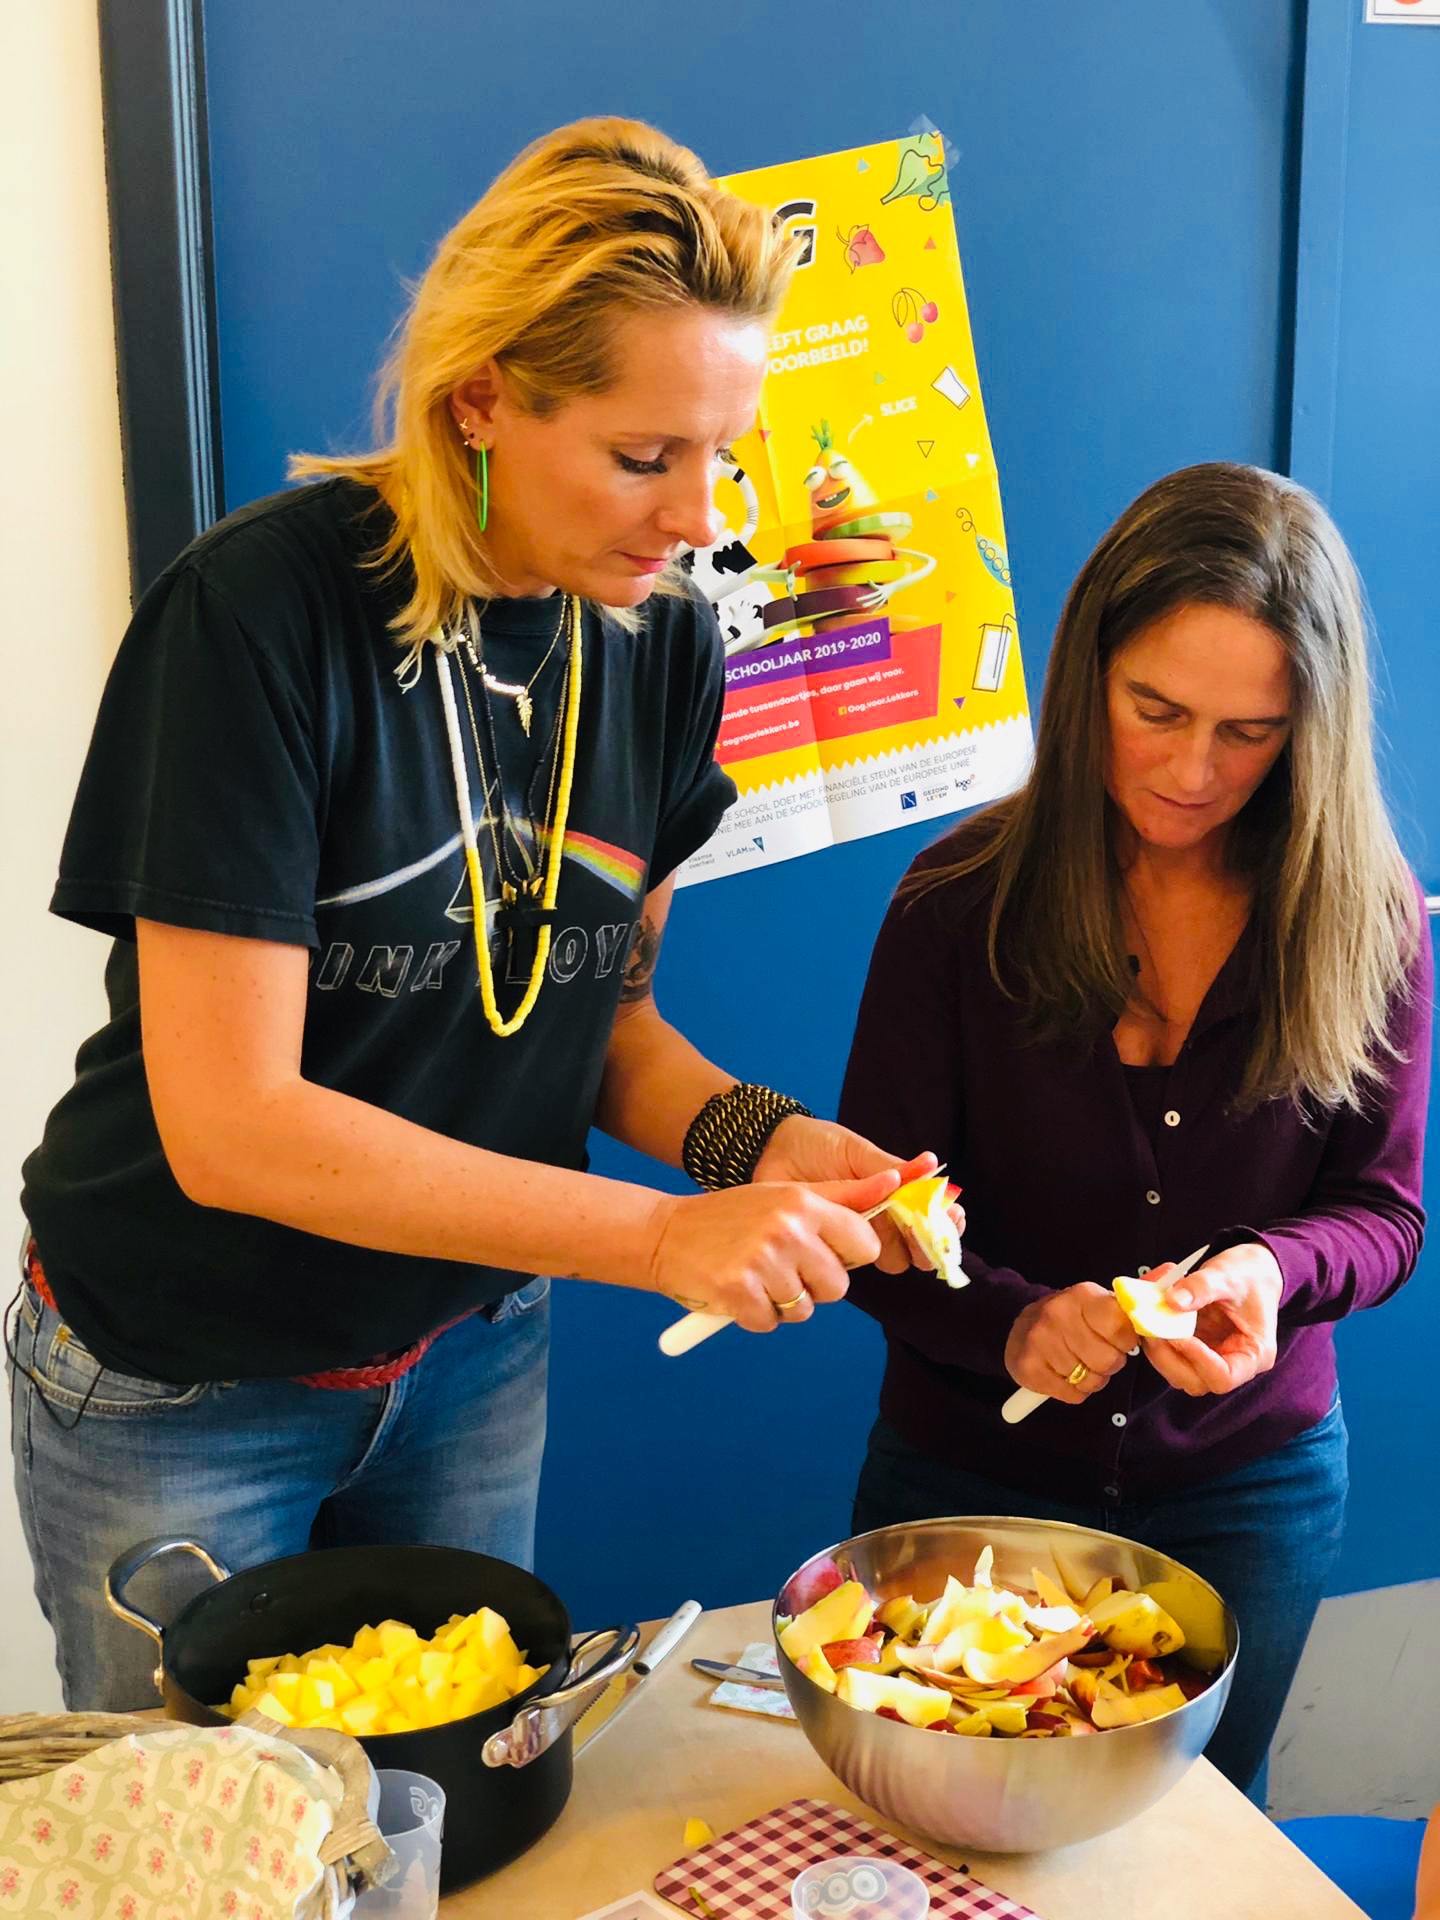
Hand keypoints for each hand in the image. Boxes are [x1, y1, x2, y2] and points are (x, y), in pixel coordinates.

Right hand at [643, 1171, 894, 1331]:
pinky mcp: (738, 1292)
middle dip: (814, 1285)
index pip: (865, 1245)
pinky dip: (754, 1315)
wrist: (666, 1234)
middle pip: (839, 1286)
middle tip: (779, 1267)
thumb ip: (841, 1196)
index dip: (846, 1257)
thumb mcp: (785, 1195)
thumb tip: (896, 1180)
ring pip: (806, 1309)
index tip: (821, 1253)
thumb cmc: (732, 1216)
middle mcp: (787, 1229)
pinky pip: (770, 1323)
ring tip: (755, 1276)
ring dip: (783, 1303)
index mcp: (803, 1203)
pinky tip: (737, 1291)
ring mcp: (762, 1261)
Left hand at [752, 1118, 963, 1273]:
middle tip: (920, 1235)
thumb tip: (932, 1164)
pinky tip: (862, 1250)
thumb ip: (889, 1168)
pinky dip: (862, 1260)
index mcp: (894, 1192)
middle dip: (925, 1243)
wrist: (768, 1151)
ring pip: (891, 1259)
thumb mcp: (855, 1151)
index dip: (945, 1222)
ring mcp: (856, 1237)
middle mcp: (881, 1219)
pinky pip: (853, 1265)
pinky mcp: (829, 1249)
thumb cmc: (816, 1145)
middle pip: (917, 1245)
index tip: (951, 1220)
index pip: (932, 1214)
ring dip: (897, 1251)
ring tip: (891, 1235)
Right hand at [1004, 1284, 1135, 1403]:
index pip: (1120, 1327)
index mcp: (1083, 1295)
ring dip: (1090, 1379)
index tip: (1118, 1340)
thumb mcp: (1095, 1305)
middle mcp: (1058, 1313)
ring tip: (1078, 1364)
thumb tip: (1154, 1330)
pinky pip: (1071, 1395)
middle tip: (1096, 1355)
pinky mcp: (1028, 1367)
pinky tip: (1063, 1374)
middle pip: (1107, 1360)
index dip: (1125, 1341)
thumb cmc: (1070, 1319)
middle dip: (1109, 1364)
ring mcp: (1040, 1340)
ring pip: (1090, 1381)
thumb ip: (1122, 1316)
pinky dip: (1073, 1391)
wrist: (1020, 1326)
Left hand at [1141, 1243, 1282, 1395]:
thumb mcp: (1228, 1275)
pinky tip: (1150, 1319)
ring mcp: (1212, 1359)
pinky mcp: (1195, 1351)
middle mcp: (1233, 1363)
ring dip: (1159, 1352)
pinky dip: (1158, 1343)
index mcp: (1254, 1354)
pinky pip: (1173, 1357)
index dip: (1198, 1360)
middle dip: (1170, 1357)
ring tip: (1148, 1321)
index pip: (1225, 1376)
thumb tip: (1171, 1301)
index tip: (1179, 1335)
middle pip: (1197, 1381)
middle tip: (1152, 1328)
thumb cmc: (1249, 1275)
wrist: (1251, 1270)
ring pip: (1180, 1374)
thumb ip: (1201, 1287)